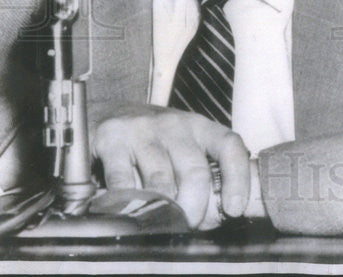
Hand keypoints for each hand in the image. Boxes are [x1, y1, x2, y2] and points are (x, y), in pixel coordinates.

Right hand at [92, 104, 250, 227]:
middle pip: (195, 171)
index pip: (230, 146)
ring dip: (163, 212)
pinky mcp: (112, 139)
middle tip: (189, 226)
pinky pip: (123, 182)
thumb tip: (211, 219)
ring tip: (160, 227)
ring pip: (161, 181)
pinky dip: (127, 205)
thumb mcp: (182, 149)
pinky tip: (128, 214)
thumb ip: (199, 178)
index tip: (234, 209)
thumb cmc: (152, 142)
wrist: (105, 114)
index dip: (237, 178)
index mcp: (200, 127)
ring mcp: (143, 130)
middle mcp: (175, 125)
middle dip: (195, 207)